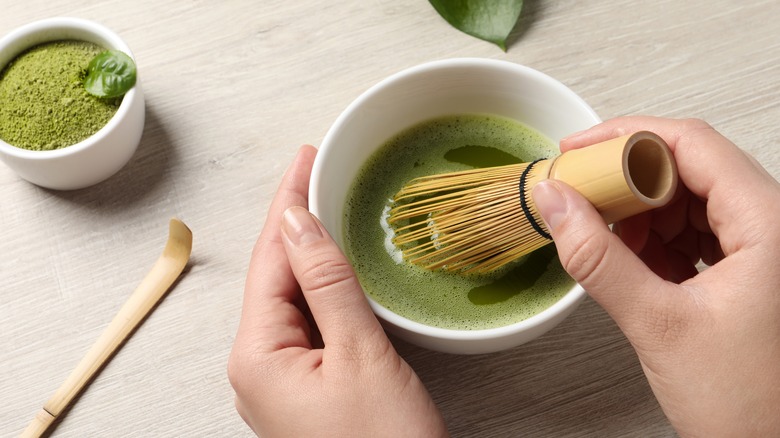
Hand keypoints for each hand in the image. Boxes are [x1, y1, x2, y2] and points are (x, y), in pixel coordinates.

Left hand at [228, 145, 446, 436]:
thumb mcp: (360, 354)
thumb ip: (327, 282)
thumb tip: (299, 220)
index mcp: (258, 356)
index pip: (270, 259)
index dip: (288, 203)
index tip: (305, 159)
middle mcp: (260, 367)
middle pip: (275, 275)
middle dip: (295, 220)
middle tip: (316, 169)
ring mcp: (283, 380)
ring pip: (292, 298)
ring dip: (309, 252)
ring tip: (325, 202)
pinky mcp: (309, 388)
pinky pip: (309, 323)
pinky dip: (322, 288)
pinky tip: (334, 265)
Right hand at [532, 117, 779, 436]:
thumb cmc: (750, 405)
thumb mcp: (658, 325)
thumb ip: (597, 260)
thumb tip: (555, 203)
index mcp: (770, 224)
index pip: (692, 144)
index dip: (626, 138)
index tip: (578, 149)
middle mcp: (774, 225)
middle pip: (690, 168)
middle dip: (627, 179)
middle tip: (579, 193)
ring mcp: (764, 247)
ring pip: (690, 200)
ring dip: (639, 213)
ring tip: (603, 237)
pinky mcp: (751, 270)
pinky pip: (696, 232)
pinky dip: (656, 240)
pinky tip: (631, 261)